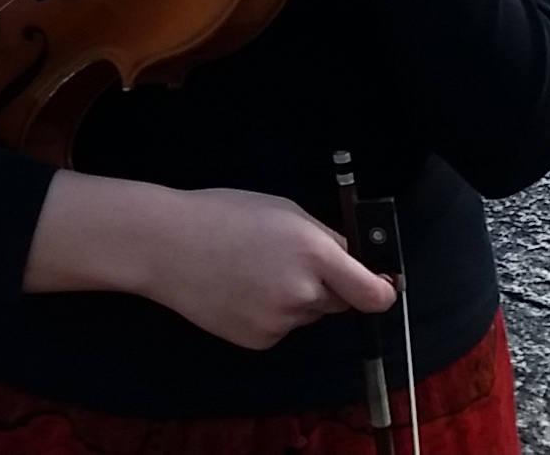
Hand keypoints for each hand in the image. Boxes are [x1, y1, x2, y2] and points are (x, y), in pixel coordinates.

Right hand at [24, 172, 393, 348]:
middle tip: (291, 260)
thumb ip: (325, 237)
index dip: (382, 290)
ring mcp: (279, 321)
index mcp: (314, 254)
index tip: (382, 285)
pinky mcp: (259, 340)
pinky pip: (281, 328)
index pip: (373, 293)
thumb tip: (355, 259)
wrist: (167, 245)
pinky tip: (242, 290)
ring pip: (308, 314)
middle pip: (340, 301)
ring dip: (297, 298)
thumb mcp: (285, 210)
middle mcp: (302, 293)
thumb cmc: (223, 214)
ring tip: (256, 271)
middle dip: (329, 285)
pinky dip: (271, 313)